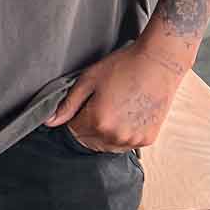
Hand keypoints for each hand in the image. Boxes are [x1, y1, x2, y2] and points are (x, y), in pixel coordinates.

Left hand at [43, 41, 183, 153]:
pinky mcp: (147, 139)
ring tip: (114, 108)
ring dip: (104, 134)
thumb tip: (49, 122)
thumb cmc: (124, 66)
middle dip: (88, 128)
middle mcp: (115, 136)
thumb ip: (68, 105)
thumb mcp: (89, 80)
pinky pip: (125, 145)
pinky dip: (121, 135)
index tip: (83, 106)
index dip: (74, 119)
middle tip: (100, 104)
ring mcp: (132, 140)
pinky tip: (127, 114)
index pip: (73, 133)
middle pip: (89, 143)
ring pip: (106, 146)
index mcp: (97, 121)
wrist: (159, 62)